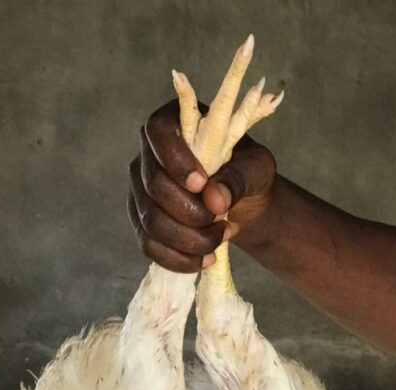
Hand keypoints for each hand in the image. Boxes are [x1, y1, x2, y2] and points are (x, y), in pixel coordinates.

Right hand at [128, 99, 277, 272]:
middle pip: (153, 185)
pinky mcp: (142, 221)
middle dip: (190, 212)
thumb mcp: (255, 169)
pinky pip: (150, 246)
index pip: (158, 133)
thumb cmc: (247, 173)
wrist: (244, 202)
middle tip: (221, 219)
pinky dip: (179, 259)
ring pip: (150, 221)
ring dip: (188, 239)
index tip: (202, 183)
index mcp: (173, 123)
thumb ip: (238, 177)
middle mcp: (148, 154)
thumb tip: (214, 199)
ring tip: (220, 237)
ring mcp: (140, 190)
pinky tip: (205, 258)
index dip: (176, 160)